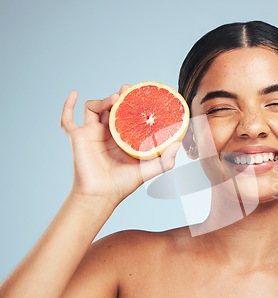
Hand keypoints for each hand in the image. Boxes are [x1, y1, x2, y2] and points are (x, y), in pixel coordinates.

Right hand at [60, 85, 179, 204]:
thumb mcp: (150, 170)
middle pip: (111, 107)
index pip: (128, 114)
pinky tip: (75, 93)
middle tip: (127, 90)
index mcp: (123, 138)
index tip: (141, 93)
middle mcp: (108, 134)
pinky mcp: (78, 137)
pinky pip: (67, 119)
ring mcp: (91, 134)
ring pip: (94, 108)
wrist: (101, 195)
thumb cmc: (124, 184)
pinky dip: (68, 105)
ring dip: (103, 100)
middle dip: (119, 96)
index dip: (133, 102)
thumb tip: (178, 144)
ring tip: (114, 98)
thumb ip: (166, 160)